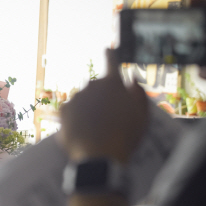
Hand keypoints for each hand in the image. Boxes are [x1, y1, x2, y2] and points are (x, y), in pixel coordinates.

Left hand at [58, 49, 147, 163]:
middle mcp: (91, 86)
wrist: (99, 156)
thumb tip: (132, 79)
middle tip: (109, 117)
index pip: (112, 61)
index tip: (107, 49)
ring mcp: (75, 98)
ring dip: (87, 109)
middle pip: (96, 87)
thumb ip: (138, 93)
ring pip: (83, 100)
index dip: (111, 55)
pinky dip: (75, 119)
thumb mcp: (142, 114)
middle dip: (101, 97)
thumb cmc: (125, 135)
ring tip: (96, 129)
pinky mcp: (63, 112)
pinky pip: (71, 112)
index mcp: (112, 83)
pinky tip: (83, 131)